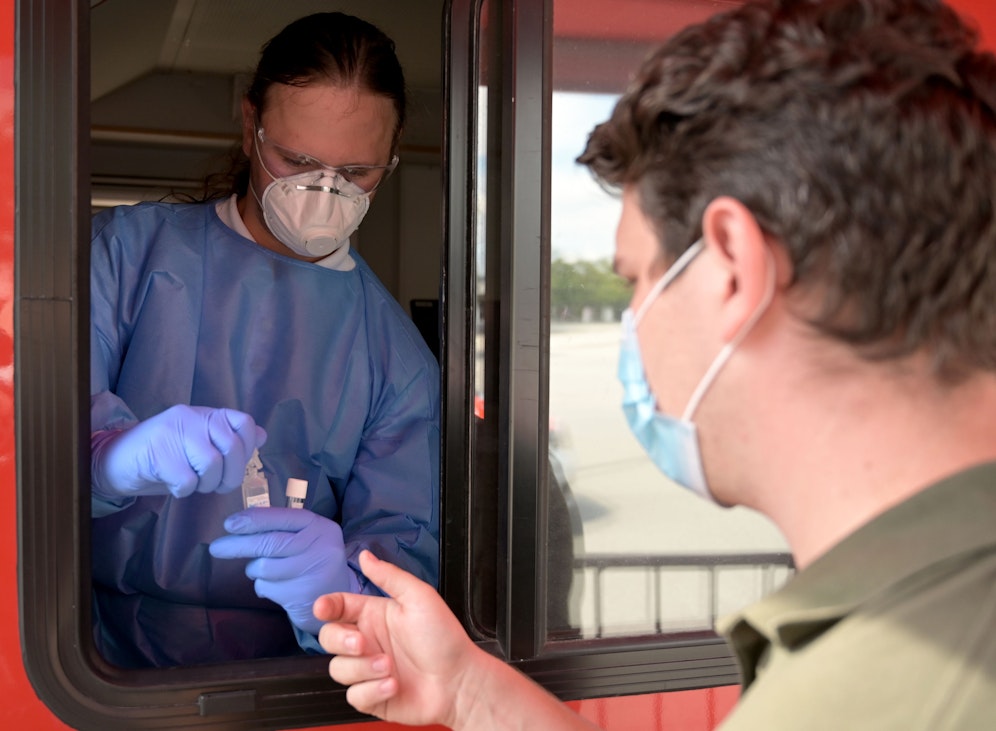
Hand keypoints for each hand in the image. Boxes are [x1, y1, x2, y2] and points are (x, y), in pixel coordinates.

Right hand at [91, 404, 265, 499]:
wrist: (113, 460)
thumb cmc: (163, 456)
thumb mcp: (199, 445)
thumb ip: (229, 440)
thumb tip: (262, 436)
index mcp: (206, 414)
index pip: (244, 423)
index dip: (246, 450)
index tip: (233, 466)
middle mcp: (192, 417)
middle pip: (232, 447)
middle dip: (230, 476)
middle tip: (215, 486)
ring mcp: (173, 431)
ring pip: (211, 464)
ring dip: (205, 484)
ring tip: (192, 484)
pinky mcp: (157, 451)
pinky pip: (186, 480)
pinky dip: (184, 491)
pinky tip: (173, 486)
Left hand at [209, 507, 352, 635]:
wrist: (338, 597)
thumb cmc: (313, 561)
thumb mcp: (307, 538)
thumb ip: (282, 530)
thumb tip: (239, 524)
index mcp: (320, 526)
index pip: (282, 517)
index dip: (253, 519)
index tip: (229, 524)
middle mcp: (320, 546)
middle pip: (269, 543)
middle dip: (238, 545)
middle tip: (217, 548)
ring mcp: (312, 571)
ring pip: (263, 567)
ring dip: (254, 570)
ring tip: (263, 571)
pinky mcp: (302, 595)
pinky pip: (265, 587)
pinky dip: (262, 586)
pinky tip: (276, 586)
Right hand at [315, 550, 480, 726]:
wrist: (459, 681)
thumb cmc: (444, 638)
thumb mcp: (419, 598)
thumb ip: (389, 576)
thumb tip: (365, 555)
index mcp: (375, 615)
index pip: (338, 607)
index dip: (326, 606)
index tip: (323, 609)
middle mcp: (368, 642)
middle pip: (329, 638)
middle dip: (341, 641)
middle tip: (363, 644)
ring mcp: (368, 671)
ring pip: (339, 669)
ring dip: (362, 669)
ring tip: (390, 667)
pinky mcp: (372, 697)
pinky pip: (354, 696)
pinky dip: (372, 691)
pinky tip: (393, 685)